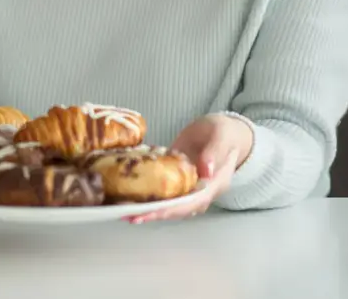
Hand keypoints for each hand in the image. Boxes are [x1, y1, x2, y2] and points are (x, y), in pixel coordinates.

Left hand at [126, 113, 253, 223]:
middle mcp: (201, 192)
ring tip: (123, 211)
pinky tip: (129, 196)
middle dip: (152, 213)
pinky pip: (163, 192)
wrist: (224, 132)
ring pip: (168, 204)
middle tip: (127, 215)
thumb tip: (206, 172)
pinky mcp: (178, 182)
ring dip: (147, 209)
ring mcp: (189, 188)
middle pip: (176, 209)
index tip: (150, 213)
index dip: (170, 210)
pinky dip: (147, 196)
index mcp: (214, 185)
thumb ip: (214, 152)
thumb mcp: (221, 136)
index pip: (191, 203)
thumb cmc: (224, 132)